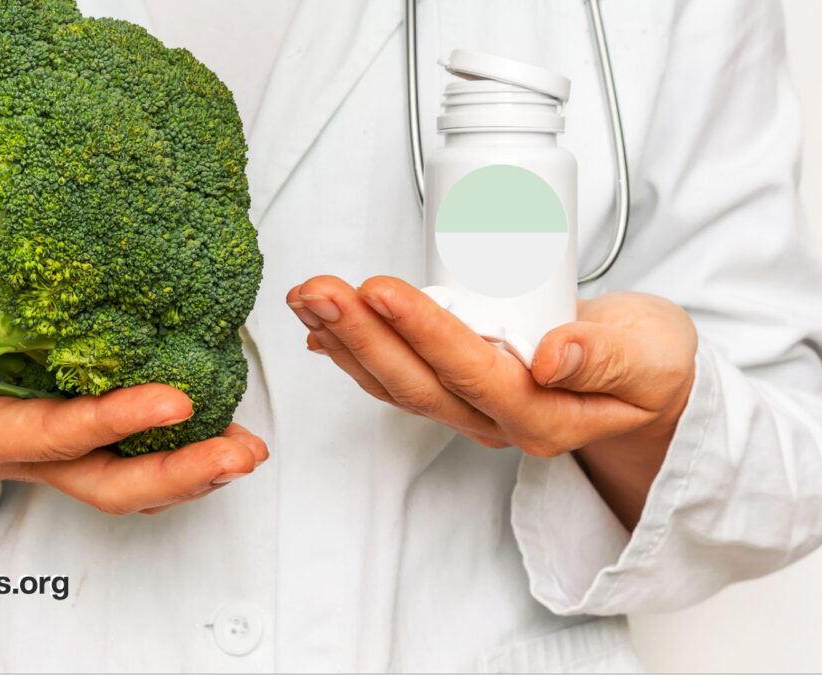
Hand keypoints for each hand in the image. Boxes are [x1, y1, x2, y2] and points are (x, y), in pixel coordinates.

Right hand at [0, 383, 267, 561]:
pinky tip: (216, 422)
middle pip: (115, 482)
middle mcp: (33, 454)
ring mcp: (57, 450)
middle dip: (181, 475)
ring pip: (132, 475)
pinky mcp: (67, 433)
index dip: (115, 423)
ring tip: (249, 448)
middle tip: (244, 455)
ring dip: (193, 466)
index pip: (58, 434)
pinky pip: (128, 452)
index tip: (175, 399)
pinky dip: (176, 445)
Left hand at [287, 275, 696, 527]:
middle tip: (319, 290)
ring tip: (307, 296)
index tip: (382, 290)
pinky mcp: (455, 392)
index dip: (424, 332)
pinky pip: (395, 378)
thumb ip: (608, 358)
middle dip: (360, 334)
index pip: (471, 374)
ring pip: (395, 381)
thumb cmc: (651, 365)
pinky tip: (319, 329)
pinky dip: (353, 352)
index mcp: (543, 416)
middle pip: (416, 382)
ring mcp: (470, 410)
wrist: (645, 383)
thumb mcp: (654, 357)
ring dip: (344, 339)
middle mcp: (496, 421)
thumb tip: (552, 356)